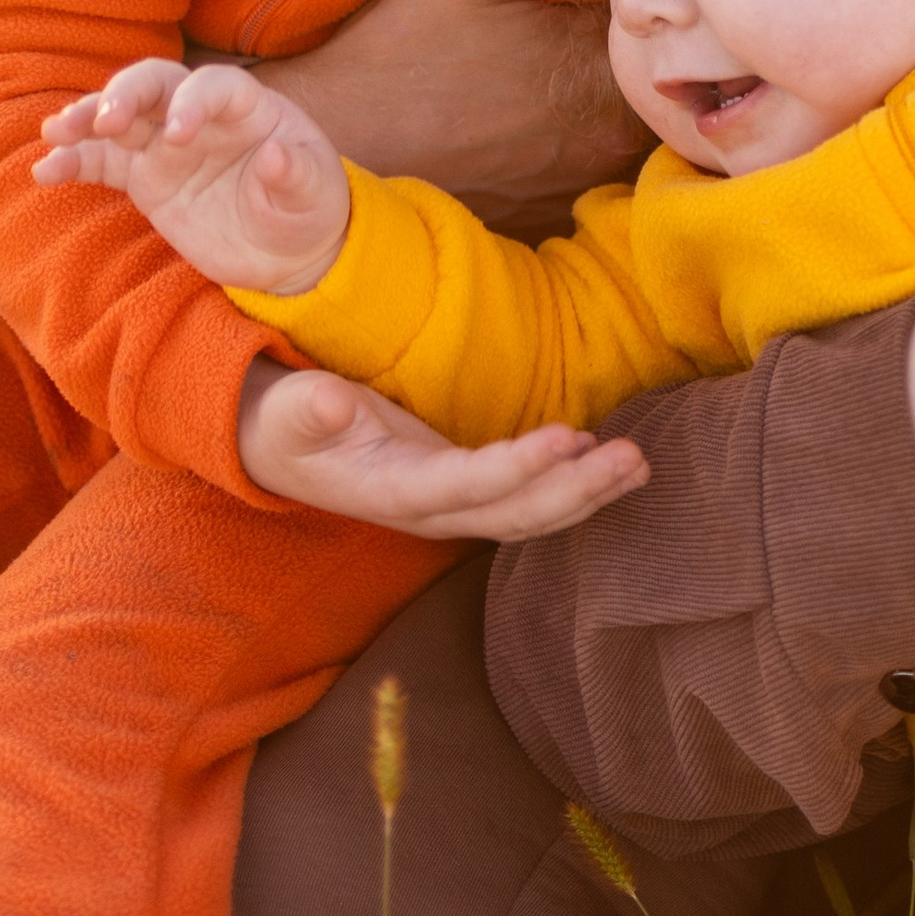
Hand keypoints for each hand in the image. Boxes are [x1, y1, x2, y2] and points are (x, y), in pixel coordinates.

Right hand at [37, 58, 350, 290]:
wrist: (285, 247)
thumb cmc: (306, 208)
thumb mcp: (315, 195)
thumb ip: (298, 175)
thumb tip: (274, 157)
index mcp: (246, 107)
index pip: (213, 86)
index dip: (193, 102)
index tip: (178, 136)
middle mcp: (199, 115)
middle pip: (155, 84)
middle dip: (126, 95)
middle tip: (105, 121)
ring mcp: (166, 144)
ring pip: (119, 117)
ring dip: (85, 118)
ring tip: (57, 135)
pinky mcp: (144, 176)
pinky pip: (102, 162)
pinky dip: (73, 162)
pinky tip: (45, 172)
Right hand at [238, 358, 650, 539]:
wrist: (277, 449)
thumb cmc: (281, 424)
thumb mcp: (283, 413)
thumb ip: (304, 410)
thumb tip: (326, 399)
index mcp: (387, 491)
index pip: (461, 488)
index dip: (514, 470)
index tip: (566, 438)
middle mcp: (427, 511)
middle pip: (511, 515)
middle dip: (574, 491)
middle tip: (633, 458)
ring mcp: (449, 505)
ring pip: (527, 514)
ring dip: (586, 493)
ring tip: (638, 464)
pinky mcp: (462, 488)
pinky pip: (524, 496)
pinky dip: (569, 482)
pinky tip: (604, 457)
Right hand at [254, 0, 651, 237]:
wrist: (337, 145)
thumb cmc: (397, 50)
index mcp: (592, 66)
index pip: (659, 31)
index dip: (646, 10)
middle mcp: (602, 135)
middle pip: (654, 90)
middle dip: (641, 62)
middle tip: (603, 40)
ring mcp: (579, 185)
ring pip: (629, 140)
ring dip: (613, 112)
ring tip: (568, 85)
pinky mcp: (549, 218)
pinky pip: (593, 185)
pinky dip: (580, 159)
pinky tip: (542, 135)